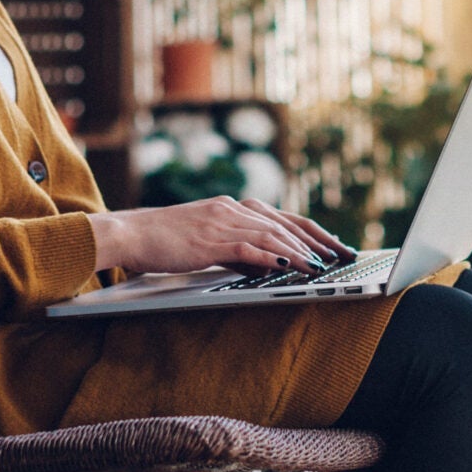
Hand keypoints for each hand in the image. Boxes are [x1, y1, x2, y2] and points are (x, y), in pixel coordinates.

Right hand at [88, 198, 357, 278]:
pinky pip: (249, 247)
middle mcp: (231, 208)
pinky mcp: (211, 239)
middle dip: (316, 239)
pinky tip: (288, 266)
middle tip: (341, 253)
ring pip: (271, 233)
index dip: (310, 231)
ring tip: (321, 264)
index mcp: (230, 206)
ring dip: (300, 250)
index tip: (332, 244)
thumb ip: (235, 248)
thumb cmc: (163, 240)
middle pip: (284, 222)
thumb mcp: (205, 241)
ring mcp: (221, 221)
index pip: (280, 217)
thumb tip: (265, 264)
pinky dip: (272, 256)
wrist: (131, 233)